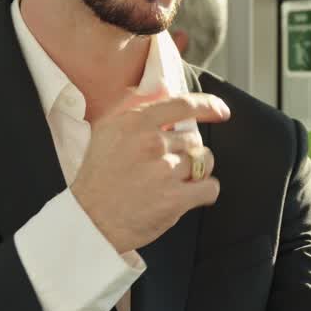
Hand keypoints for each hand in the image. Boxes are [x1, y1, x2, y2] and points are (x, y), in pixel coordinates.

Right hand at [70, 91, 230, 253]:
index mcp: (135, 123)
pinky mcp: (175, 199)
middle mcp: (151, 143)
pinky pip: (210, 188)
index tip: (221, 111)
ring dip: (197, 171)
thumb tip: (161, 90)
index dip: (208, 106)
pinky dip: (205, 192)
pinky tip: (190, 195)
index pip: (184, 105)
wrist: (89, 220)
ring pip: (205, 161)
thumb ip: (132, 107)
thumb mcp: (105, 131)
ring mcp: (164, 171)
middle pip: (194, 138)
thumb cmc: (98, 176)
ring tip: (176, 181)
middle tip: (168, 165)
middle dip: (187, 151)